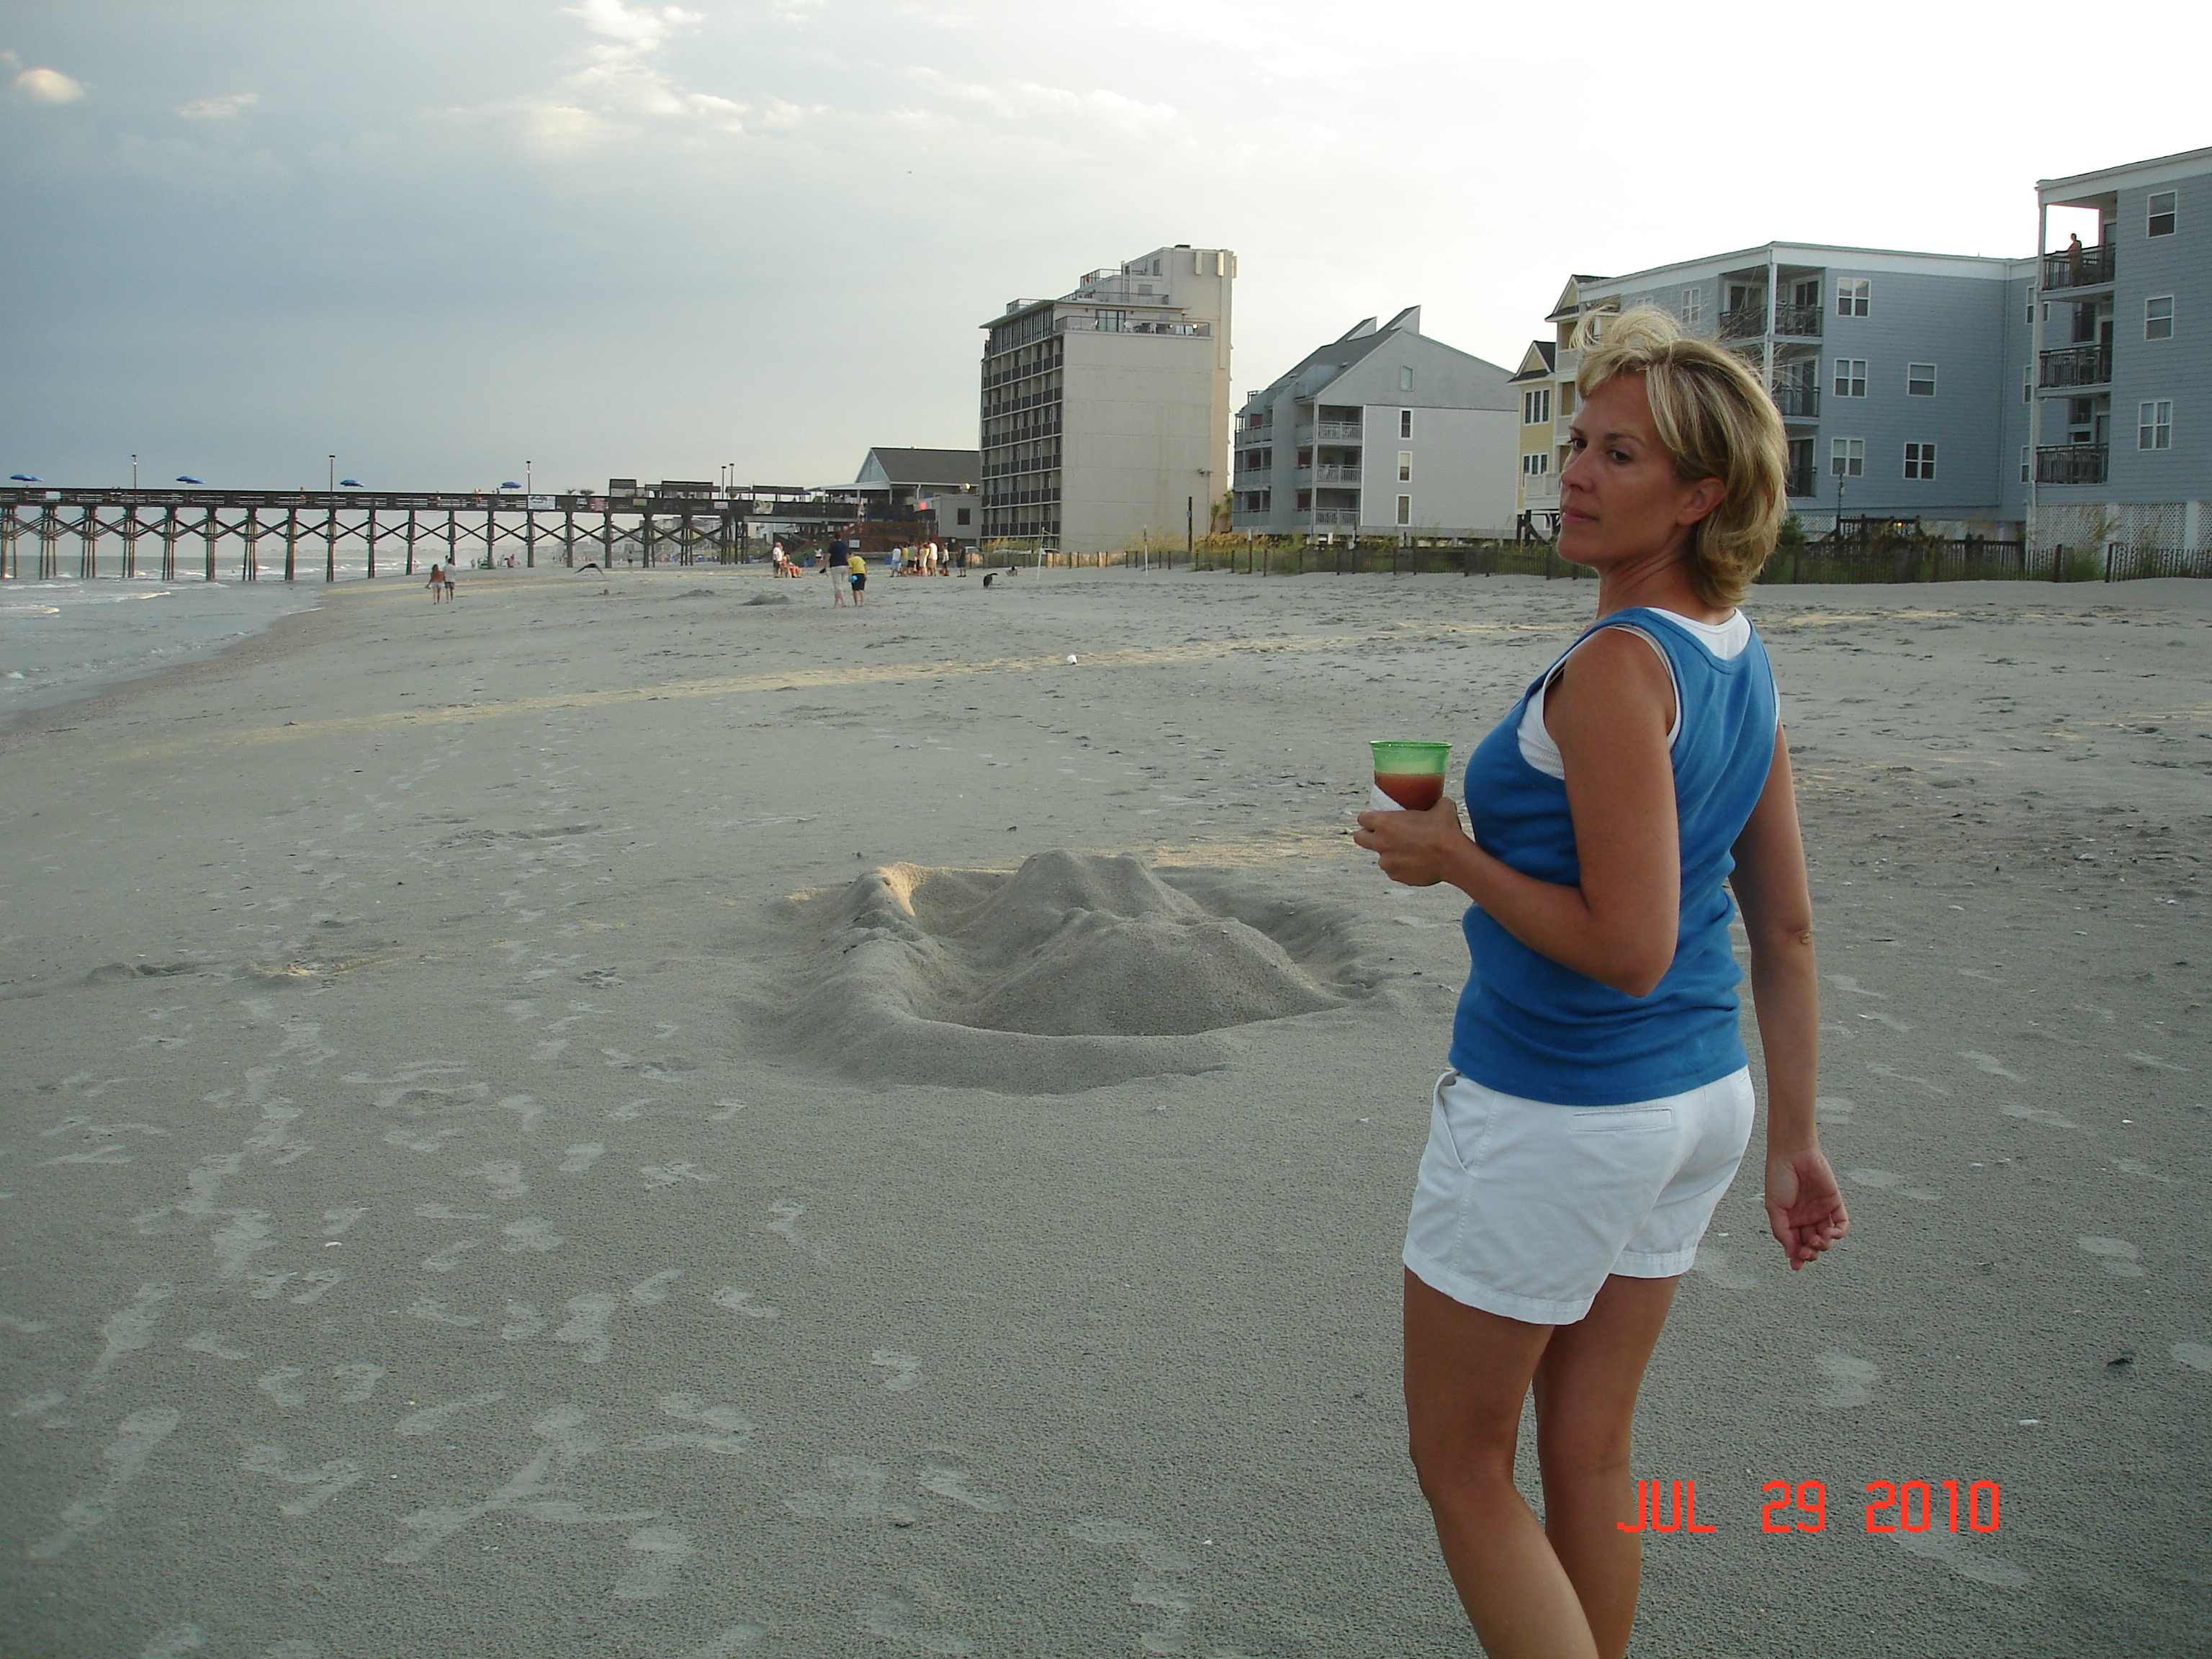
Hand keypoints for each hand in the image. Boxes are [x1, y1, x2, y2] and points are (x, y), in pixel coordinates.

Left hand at [1351, 795, 1468, 887]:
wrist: (1453, 858)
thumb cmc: (1446, 830)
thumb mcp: (1441, 806)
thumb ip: (1433, 803)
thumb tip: (1440, 800)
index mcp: (1384, 822)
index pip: (1362, 818)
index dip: (1368, 818)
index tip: (1376, 819)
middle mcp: (1380, 842)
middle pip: (1359, 838)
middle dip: (1367, 836)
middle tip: (1381, 835)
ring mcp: (1386, 862)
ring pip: (1380, 856)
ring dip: (1389, 853)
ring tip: (1407, 851)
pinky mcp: (1395, 876)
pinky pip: (1393, 870)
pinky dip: (1401, 867)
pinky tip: (1415, 862)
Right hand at [1764, 1147, 1848, 1270]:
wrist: (1793, 1155)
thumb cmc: (1779, 1178)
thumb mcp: (1774, 1209)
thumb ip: (1782, 1232)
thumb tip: (1791, 1254)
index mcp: (1790, 1221)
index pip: (1796, 1245)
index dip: (1797, 1257)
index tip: (1796, 1265)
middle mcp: (1806, 1219)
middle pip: (1812, 1245)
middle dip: (1810, 1252)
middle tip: (1807, 1250)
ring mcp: (1821, 1212)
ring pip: (1827, 1239)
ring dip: (1823, 1244)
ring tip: (1817, 1238)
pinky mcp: (1835, 1204)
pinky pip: (1842, 1225)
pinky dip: (1839, 1233)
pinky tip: (1831, 1233)